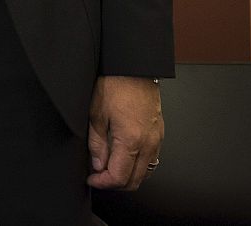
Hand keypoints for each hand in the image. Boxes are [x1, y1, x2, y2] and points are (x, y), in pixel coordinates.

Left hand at [86, 75, 162, 189]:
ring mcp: (157, 139)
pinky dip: (137, 165)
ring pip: (145, 172)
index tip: (91, 179)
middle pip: (135, 181)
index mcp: (131, 140)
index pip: (119, 177)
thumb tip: (97, 165)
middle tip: (97, 175)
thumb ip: (97, 144)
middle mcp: (148, 143)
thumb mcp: (96, 114)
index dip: (102, 183)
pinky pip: (151, 159)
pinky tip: (123, 156)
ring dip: (127, 175)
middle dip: (114, 183)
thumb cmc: (115, 84)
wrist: (133, 67)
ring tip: (108, 166)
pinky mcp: (159, 133)